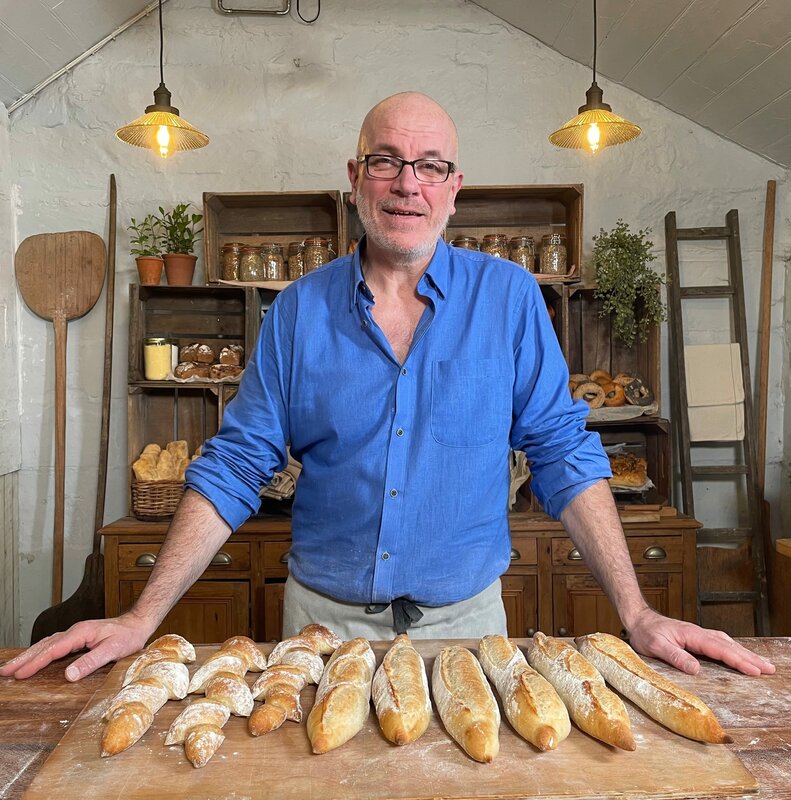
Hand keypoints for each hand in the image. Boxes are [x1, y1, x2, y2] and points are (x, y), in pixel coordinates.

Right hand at [0, 612, 152, 680]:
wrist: (138, 624)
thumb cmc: (128, 637)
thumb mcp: (113, 651)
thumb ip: (91, 661)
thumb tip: (69, 675)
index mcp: (81, 633)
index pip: (53, 650)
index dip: (35, 663)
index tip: (20, 674)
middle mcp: (75, 632)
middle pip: (43, 645)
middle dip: (23, 658)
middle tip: (4, 671)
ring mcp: (76, 634)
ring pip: (46, 644)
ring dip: (28, 655)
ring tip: (11, 667)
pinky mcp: (78, 638)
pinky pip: (53, 645)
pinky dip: (39, 652)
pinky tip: (33, 658)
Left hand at [626, 607, 775, 675]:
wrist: (638, 620)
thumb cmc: (645, 633)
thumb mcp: (655, 646)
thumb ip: (675, 656)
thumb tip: (696, 669)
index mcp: (691, 635)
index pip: (719, 649)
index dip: (738, 660)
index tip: (754, 670)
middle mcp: (698, 633)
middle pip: (729, 645)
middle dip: (750, 657)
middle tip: (769, 669)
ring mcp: (698, 634)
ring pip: (727, 643)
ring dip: (745, 653)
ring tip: (762, 664)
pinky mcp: (696, 637)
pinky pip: (720, 643)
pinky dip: (734, 649)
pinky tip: (739, 654)